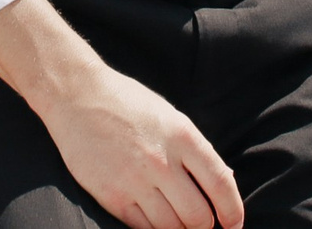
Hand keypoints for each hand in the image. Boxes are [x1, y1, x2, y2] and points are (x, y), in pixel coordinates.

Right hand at [41, 65, 243, 228]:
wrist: (77, 96)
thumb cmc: (129, 104)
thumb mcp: (170, 116)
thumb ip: (196, 150)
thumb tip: (226, 181)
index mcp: (182, 136)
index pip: (220, 184)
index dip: (233, 211)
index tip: (234, 224)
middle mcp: (161, 161)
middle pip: (198, 216)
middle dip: (205, 227)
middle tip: (202, 225)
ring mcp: (135, 180)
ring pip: (171, 228)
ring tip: (178, 223)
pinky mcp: (112, 196)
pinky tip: (155, 221)